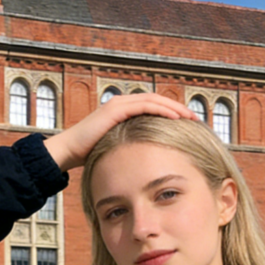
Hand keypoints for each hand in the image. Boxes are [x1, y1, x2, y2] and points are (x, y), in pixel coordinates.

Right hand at [43, 93, 199, 171]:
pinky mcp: (115, 109)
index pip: (154, 108)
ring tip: (190, 117)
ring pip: (154, 100)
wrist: (68, 152)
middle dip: (178, 108)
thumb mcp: (118, 152)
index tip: (188, 125)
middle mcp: (123, 104)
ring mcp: (119, 104)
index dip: (172, 114)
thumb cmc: (91, 156)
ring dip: (174, 107)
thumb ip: (132, 151)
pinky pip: (145, 106)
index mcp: (125, 112)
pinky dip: (162, 110)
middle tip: (196, 118)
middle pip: (158, 101)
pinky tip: (176, 118)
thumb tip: (149, 164)